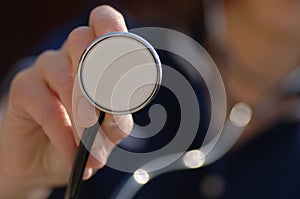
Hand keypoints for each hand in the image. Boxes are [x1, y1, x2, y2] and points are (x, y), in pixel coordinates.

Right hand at [0, 5, 132, 198]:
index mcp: (97, 57)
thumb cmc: (84, 136)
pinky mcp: (24, 88)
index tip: (125, 51)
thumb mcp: (109, 130)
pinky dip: (64, 134)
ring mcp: (45, 68)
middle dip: (99, 80)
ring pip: (67, 78)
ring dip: (83, 116)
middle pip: (83, 40)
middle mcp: (71, 55)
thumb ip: (117, 120)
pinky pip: (47, 107)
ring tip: (90, 146)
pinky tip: (72, 153)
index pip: (104, 24)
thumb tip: (117, 117)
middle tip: (106, 117)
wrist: (48, 159)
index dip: (113, 29)